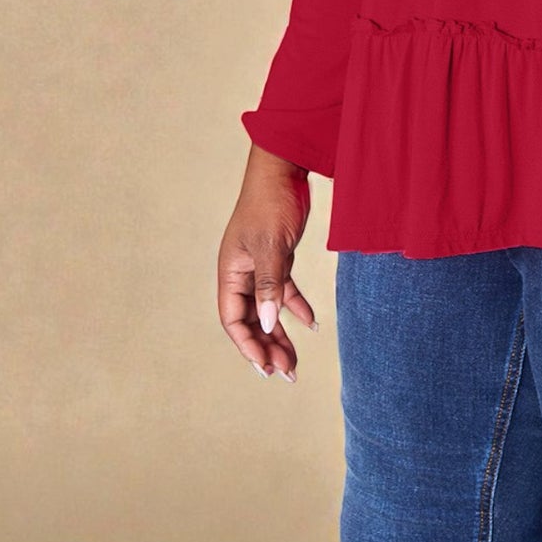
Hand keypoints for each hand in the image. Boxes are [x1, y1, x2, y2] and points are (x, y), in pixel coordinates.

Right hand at [217, 147, 319, 381]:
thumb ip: (269, 284)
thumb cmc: (271, 203)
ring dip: (280, 334)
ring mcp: (260, 266)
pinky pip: (284, 291)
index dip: (248, 345)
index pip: (233, 319)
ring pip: (268, 309)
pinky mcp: (279, 257)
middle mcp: (242, 273)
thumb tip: (265, 324)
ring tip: (295, 361)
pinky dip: (296, 307)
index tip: (266, 367)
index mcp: (230, 272)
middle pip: (250, 320)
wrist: (285, 168)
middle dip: (266, 347)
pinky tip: (311, 323)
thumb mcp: (271, 245)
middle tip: (287, 372)